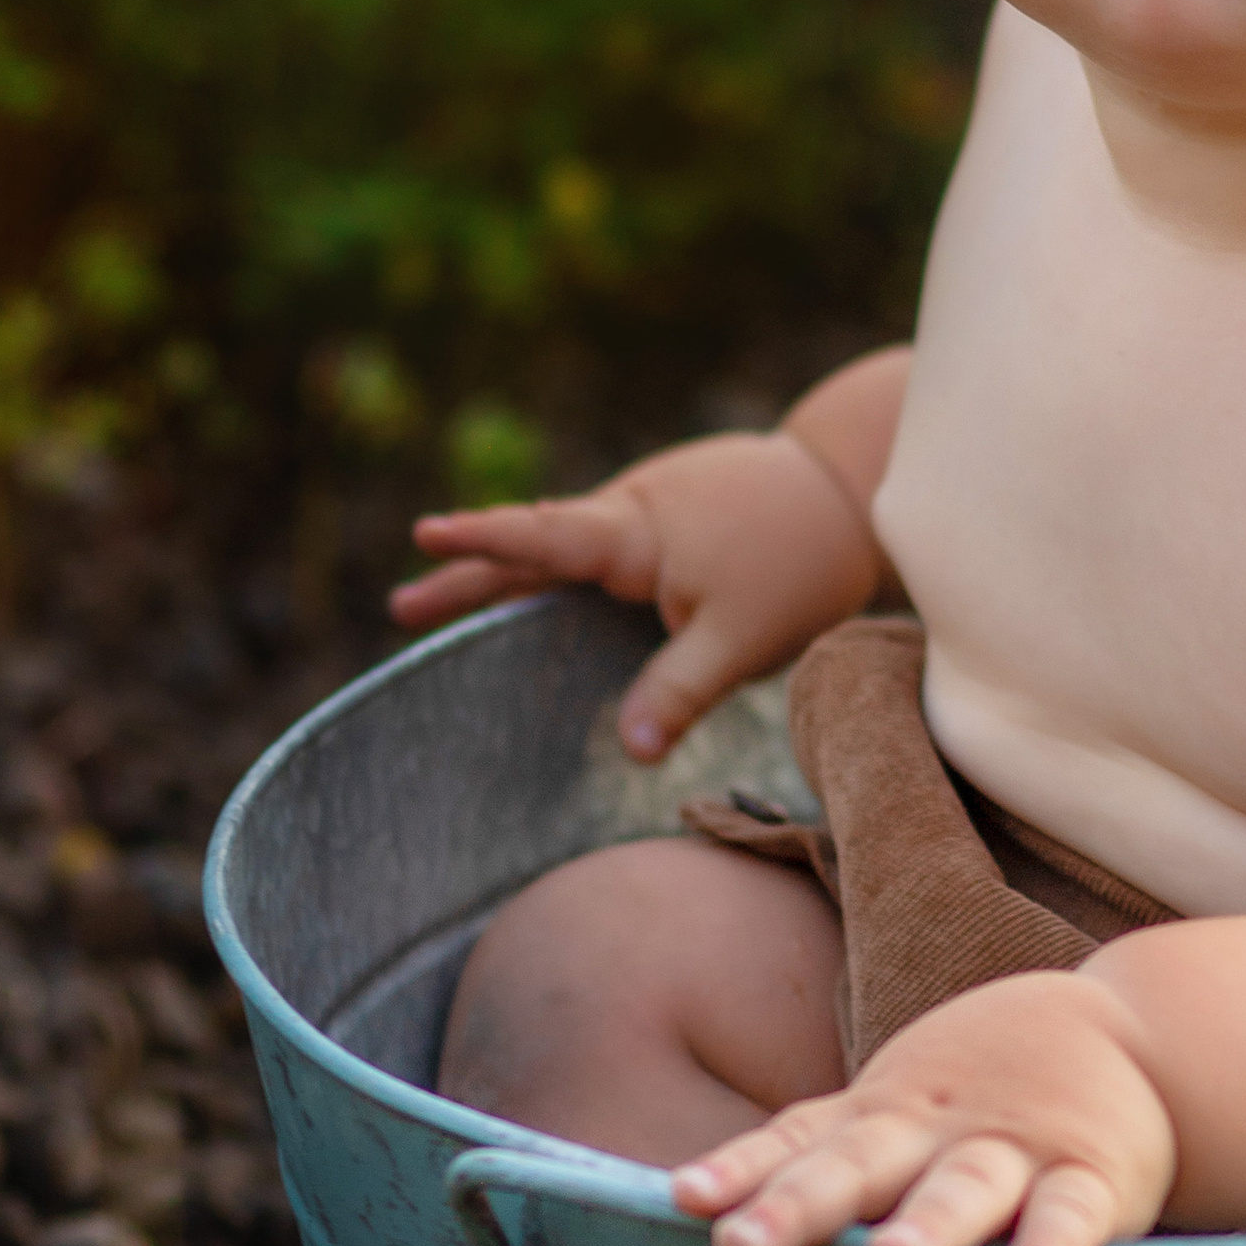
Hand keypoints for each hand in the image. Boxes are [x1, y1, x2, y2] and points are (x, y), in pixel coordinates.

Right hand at [388, 432, 878, 758]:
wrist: (846, 493)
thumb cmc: (798, 561)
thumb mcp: (742, 637)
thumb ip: (682, 690)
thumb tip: (631, 752)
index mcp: (635, 533)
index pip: (544, 538)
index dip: (484, 542)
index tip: (425, 535)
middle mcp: (625, 515)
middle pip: (529, 547)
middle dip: (466, 572)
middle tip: (400, 606)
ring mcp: (639, 517)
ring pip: (555, 549)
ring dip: (498, 572)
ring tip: (425, 602)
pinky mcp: (657, 528)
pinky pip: (588, 553)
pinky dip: (548, 573)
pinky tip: (528, 598)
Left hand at [671, 972, 1178, 1245]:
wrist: (1131, 1032)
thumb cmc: (982, 1096)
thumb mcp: (895, 1115)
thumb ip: (816, 1161)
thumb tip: (701, 1224)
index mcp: (881, 1120)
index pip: (799, 1142)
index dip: (743, 1170)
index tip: (686, 1199)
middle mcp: (936, 1133)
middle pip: (858, 1167)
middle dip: (800, 1208)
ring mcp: (1014, 1153)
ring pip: (963, 1190)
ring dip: (930, 1225)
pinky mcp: (1092, 1179)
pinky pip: (1070, 1218)